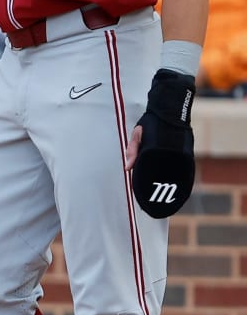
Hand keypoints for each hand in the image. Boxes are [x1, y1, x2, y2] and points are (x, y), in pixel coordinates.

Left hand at [127, 69, 195, 217]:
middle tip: (151, 205)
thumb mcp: (137, 134)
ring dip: (170, 190)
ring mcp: (180, 155)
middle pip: (162, 178)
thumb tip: (126, 168)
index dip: (143, 186)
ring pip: (175, 177)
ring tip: (165, 204)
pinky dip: (182, 183)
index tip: (140, 197)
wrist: (170, 108)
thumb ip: (132, 151)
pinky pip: (185, 173)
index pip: (147, 172)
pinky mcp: (187, 155)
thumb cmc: (151, 122)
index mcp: (154, 149)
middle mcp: (168, 154)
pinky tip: (178, 192)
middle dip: (157, 192)